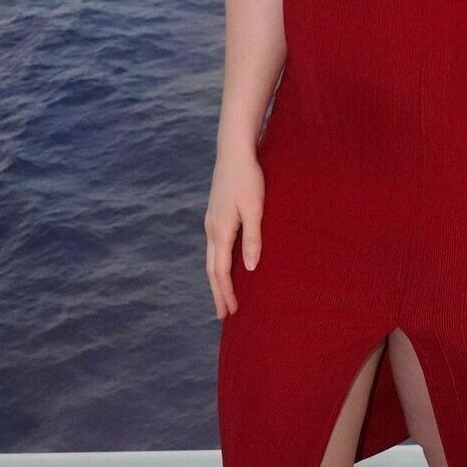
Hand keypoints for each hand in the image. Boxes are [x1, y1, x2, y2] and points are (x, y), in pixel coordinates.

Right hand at [204, 150, 264, 318]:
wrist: (234, 151)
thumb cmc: (248, 178)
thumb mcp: (255, 208)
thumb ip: (252, 238)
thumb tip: (250, 268)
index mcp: (221, 230)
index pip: (221, 271)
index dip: (226, 292)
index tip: (231, 312)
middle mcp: (211, 228)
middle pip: (212, 268)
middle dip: (217, 292)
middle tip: (223, 314)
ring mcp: (211, 220)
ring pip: (211, 257)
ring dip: (216, 278)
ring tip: (223, 294)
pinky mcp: (215, 212)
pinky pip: (214, 246)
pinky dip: (217, 262)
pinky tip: (224, 263)